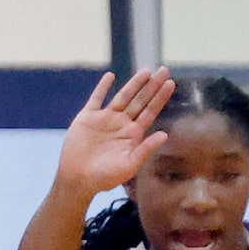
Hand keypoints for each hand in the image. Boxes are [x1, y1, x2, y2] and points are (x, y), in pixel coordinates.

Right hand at [55, 69, 174, 198]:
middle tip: (164, 70)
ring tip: (145, 71)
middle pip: (140, 100)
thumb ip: (146, 149)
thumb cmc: (104, 177)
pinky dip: (102, 88)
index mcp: (133, 134)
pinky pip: (96, 99)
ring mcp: (105, 119)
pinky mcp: (87, 118)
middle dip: (152, 86)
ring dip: (133, 84)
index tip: (171, 83)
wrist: (77, 179)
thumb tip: (165, 135)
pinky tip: (110, 76)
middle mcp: (121, 124)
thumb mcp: (129, 165)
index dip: (160, 97)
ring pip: (122, 97)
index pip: (150, 111)